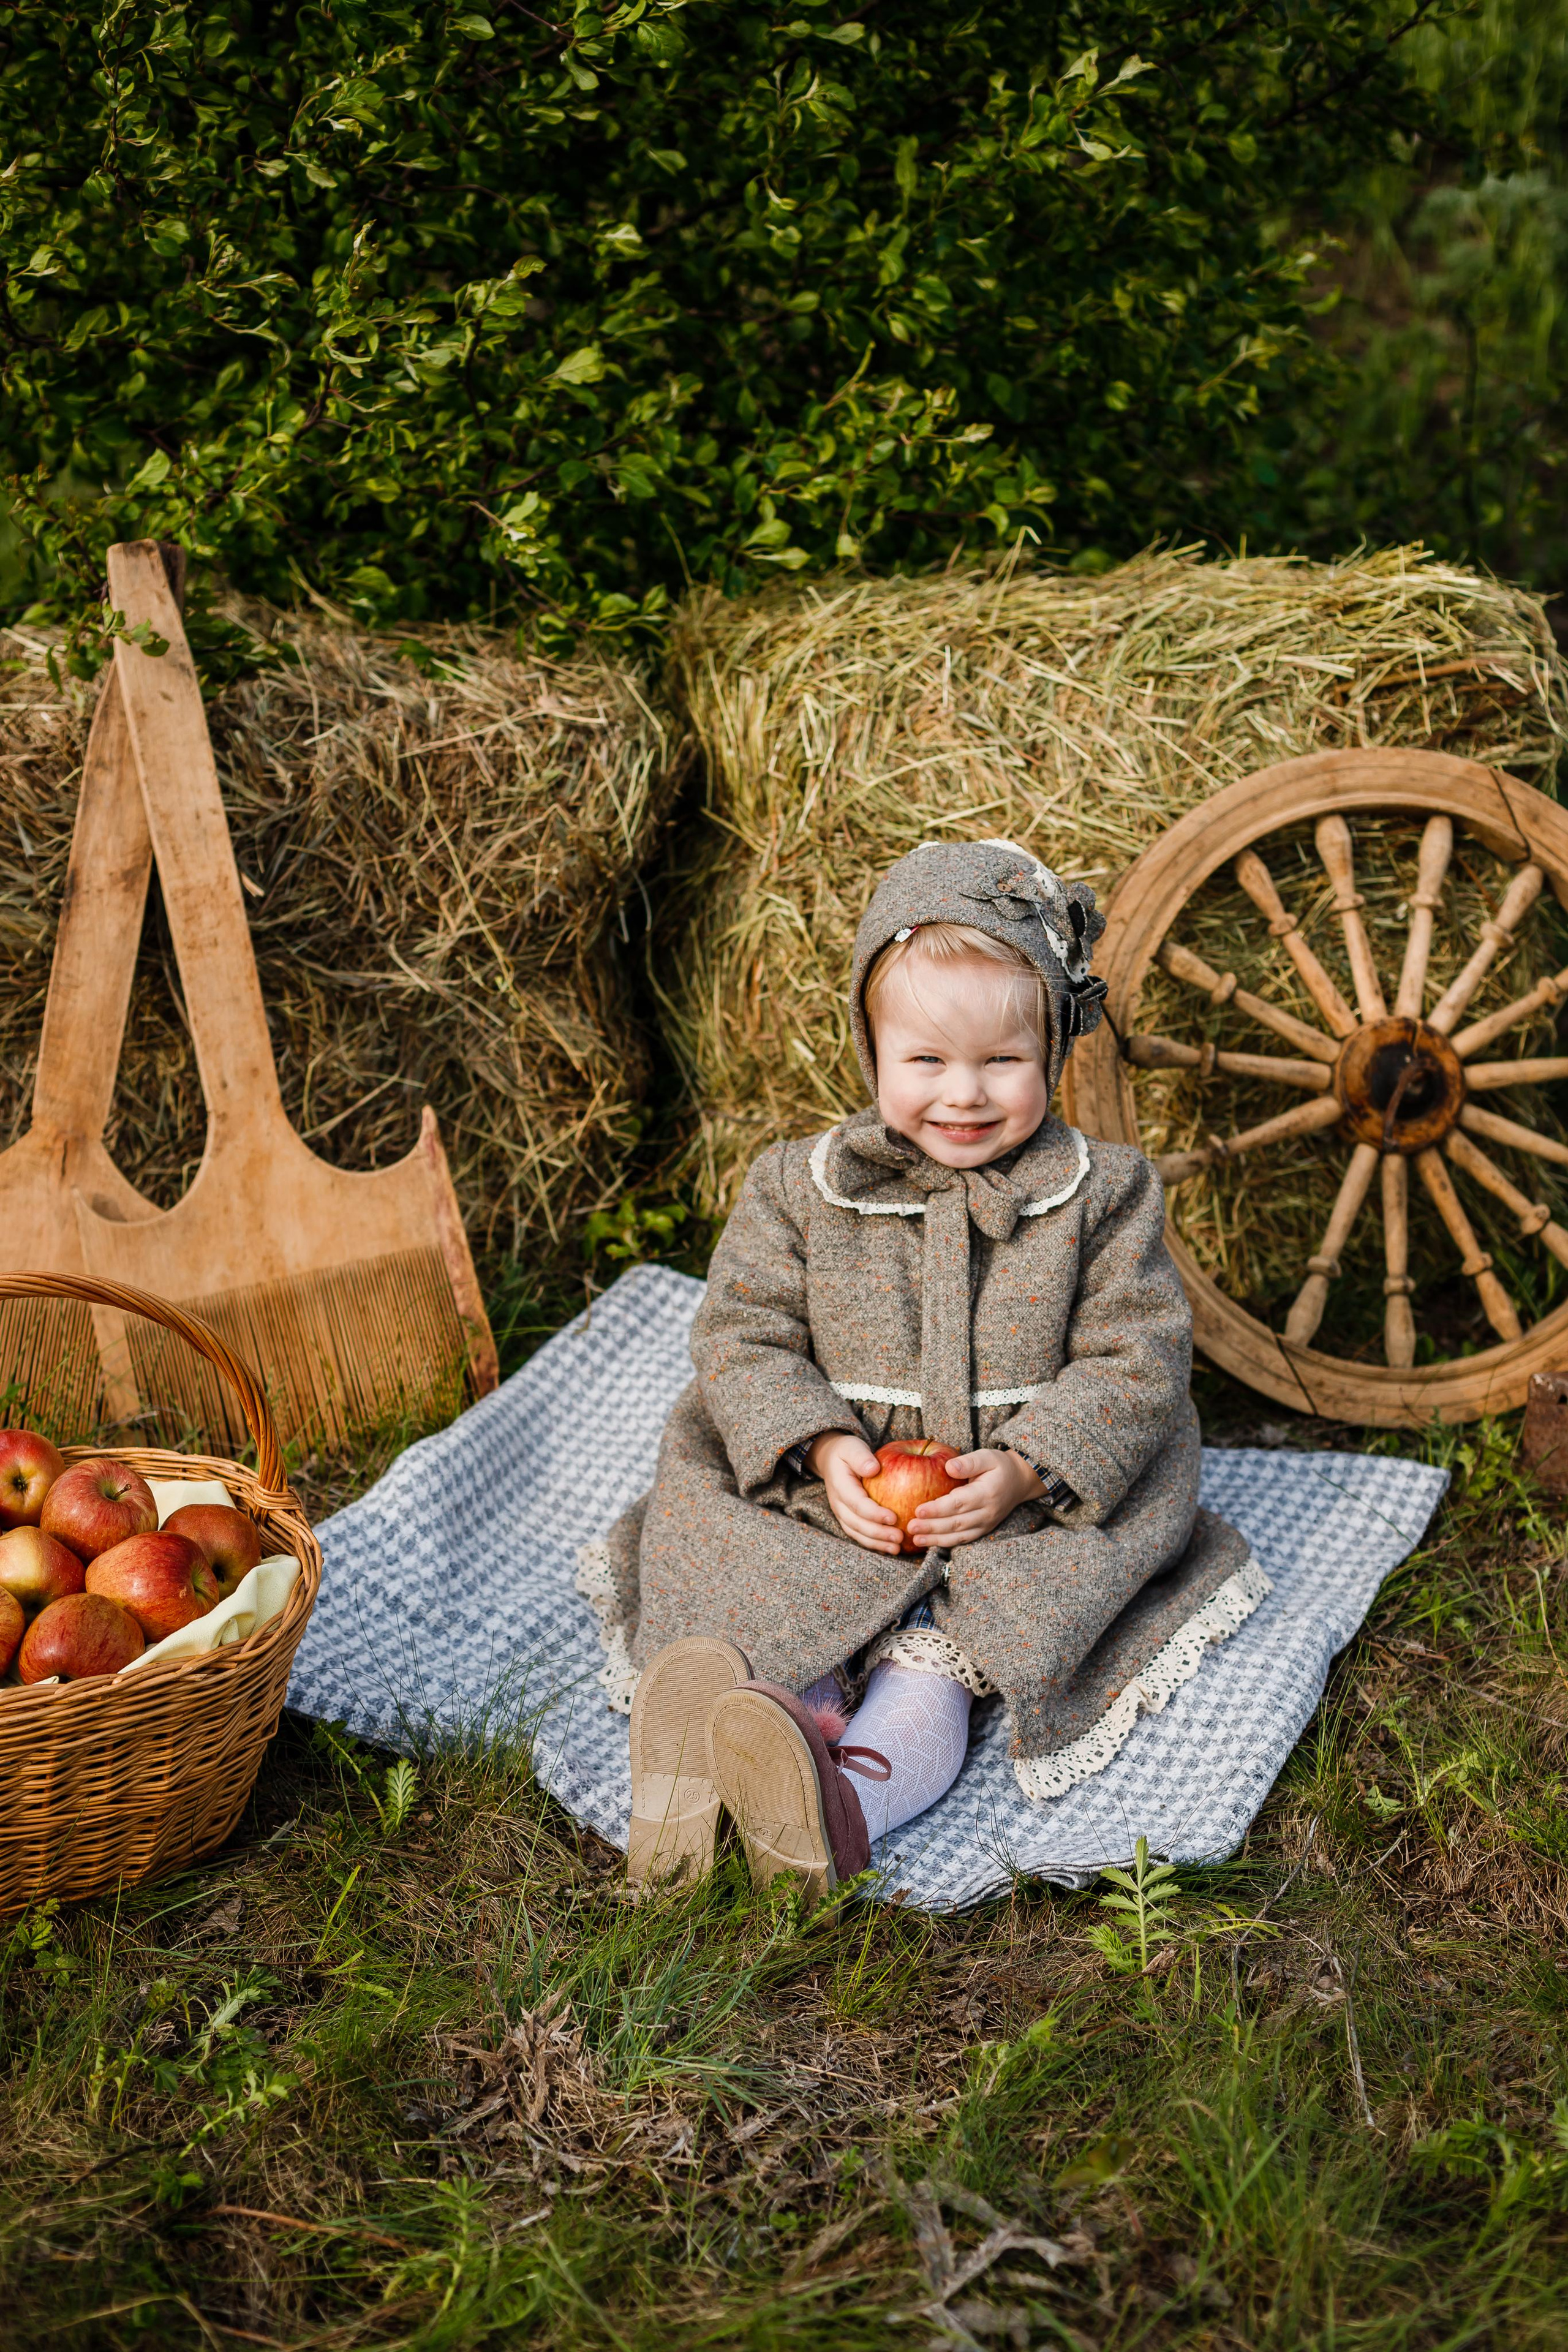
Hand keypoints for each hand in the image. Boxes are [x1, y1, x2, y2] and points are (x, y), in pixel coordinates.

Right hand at [806, 1431, 904, 1554]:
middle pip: (857, 1524)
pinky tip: (890, 1547)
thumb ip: (861, 1457)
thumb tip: (873, 1469)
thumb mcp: (852, 1447)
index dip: (874, 1513)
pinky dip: (874, 1544)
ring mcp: (842, 1514)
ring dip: (876, 1543)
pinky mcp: (848, 1519)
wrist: (831, 1460)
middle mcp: (838, 1504)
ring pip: (857, 1533)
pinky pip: (859, 1535)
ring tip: (897, 1548)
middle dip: (878, 1534)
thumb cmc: (847, 1452)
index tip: (893, 1518)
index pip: (857, 1503)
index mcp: (840, 1486)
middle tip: (899, 1538)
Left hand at [907, 1448, 1044, 1549]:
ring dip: (936, 1539)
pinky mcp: (983, 1530)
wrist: (1020, 1482)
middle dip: (932, 1527)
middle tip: (910, 1527)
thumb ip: (969, 1462)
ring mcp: (986, 1524)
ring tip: (915, 1539)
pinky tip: (929, 1542)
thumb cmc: (999, 1466)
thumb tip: (948, 1467)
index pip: (959, 1503)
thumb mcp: (988, 1456)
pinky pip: (963, 1540)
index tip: (918, 1510)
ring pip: (958, 1535)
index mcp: (987, 1493)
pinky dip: (945, 1543)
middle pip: (956, 1523)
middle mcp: (987, 1512)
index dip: (938, 1509)